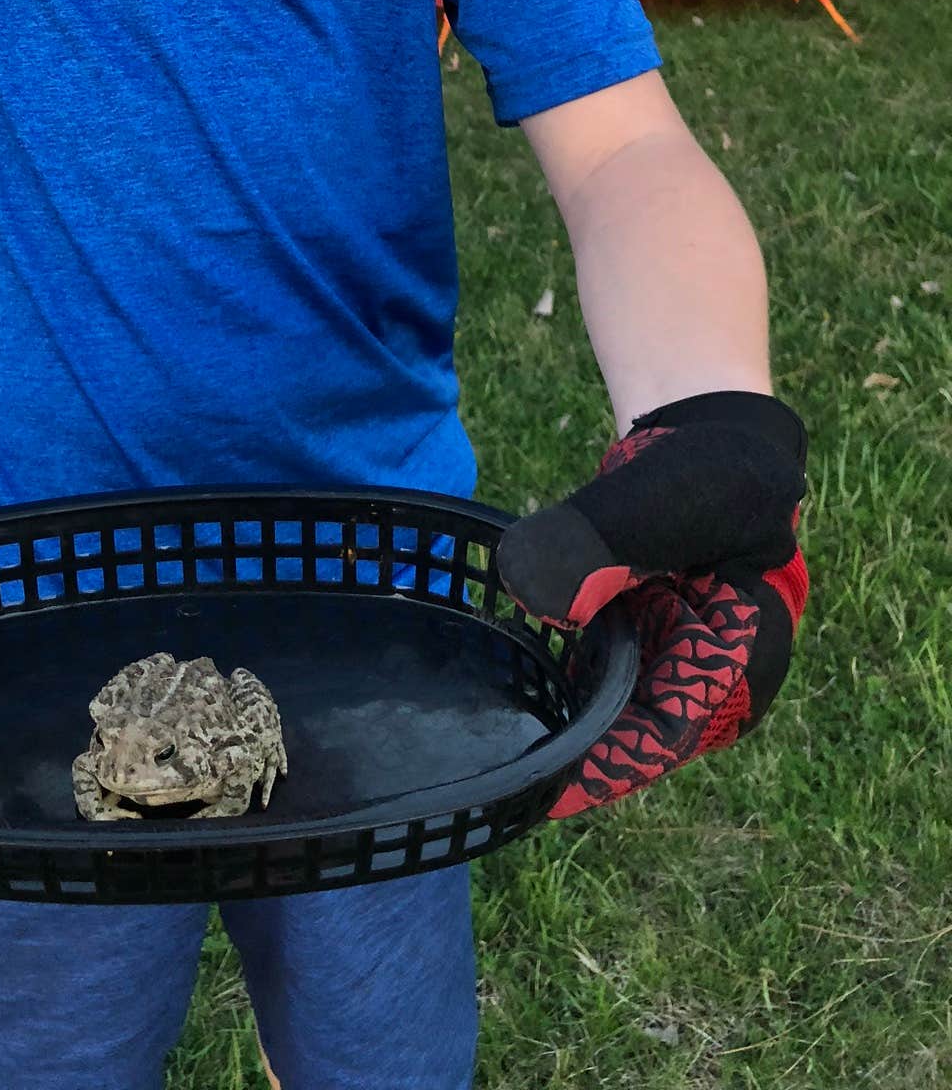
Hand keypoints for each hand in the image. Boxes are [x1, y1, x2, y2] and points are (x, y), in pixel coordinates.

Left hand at [495, 391, 809, 818]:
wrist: (710, 438)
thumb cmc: (709, 472)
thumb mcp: (665, 502)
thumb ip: (602, 545)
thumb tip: (540, 596)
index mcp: (739, 665)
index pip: (662, 734)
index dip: (602, 765)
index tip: (540, 790)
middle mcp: (707, 678)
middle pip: (629, 731)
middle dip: (569, 749)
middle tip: (494, 772)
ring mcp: (672, 657)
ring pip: (605, 704)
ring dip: (557, 713)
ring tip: (487, 743)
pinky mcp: (638, 634)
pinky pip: (591, 667)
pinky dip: (554, 671)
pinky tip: (503, 684)